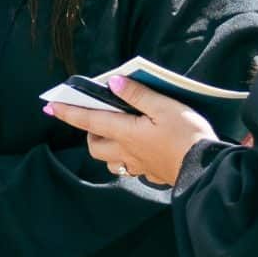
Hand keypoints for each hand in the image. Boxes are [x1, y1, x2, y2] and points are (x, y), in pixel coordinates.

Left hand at [45, 77, 218, 186]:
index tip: (51, 106)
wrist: (206, 170)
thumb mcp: (166, 107)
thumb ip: (139, 95)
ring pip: (110, 160)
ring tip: (117, 132)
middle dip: (90, 131)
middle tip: (99, 115)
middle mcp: (127, 151)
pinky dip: (126, 157)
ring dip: (106, 146)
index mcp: (126, 133)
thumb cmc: (188, 136)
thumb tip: (115, 84)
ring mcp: (139, 165)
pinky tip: (140, 148)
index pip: (89, 120)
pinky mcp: (151, 172)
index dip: (69, 112)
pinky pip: (129, 167)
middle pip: (95, 145)